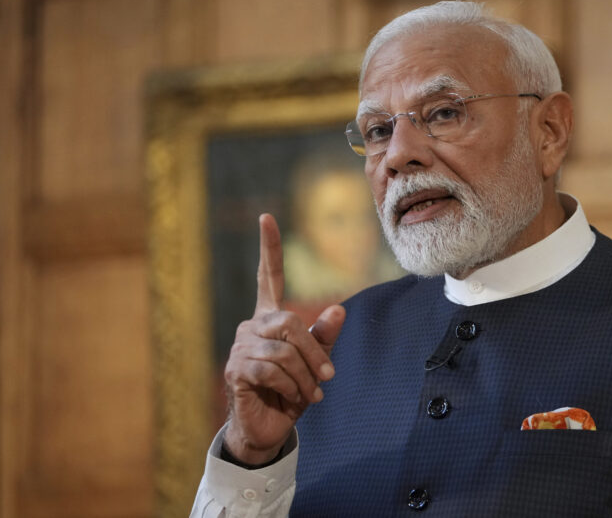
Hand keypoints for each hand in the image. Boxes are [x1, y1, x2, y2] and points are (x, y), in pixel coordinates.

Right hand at [222, 213, 345, 464]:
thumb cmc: (292, 392)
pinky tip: (295, 398)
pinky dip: (291, 387)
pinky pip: (272, 370)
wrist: (269, 428)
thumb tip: (339, 307)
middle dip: (314, 352)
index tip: (267, 218)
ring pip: (284, 351)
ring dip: (305, 376)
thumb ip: (325, 337)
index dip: (269, 248)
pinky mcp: (236, 370)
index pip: (269, 276)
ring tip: (311, 394)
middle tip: (327, 377)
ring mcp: (240, 348)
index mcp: (270, 319)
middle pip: (290, 322)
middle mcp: (252, 327)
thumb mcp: (316, 363)